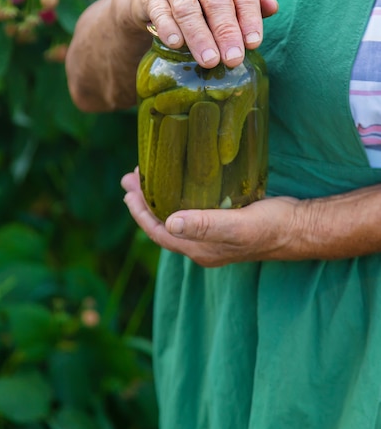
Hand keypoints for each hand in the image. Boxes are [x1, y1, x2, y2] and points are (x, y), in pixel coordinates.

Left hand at [121, 168, 303, 266]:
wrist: (300, 227)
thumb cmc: (270, 226)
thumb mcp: (237, 225)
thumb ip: (205, 225)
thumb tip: (170, 223)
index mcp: (200, 249)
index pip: (159, 233)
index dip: (141, 213)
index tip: (129, 190)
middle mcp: (202, 246)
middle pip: (163, 225)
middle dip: (144, 203)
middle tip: (130, 178)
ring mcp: (213, 236)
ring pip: (176, 218)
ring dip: (159, 199)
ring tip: (146, 179)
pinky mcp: (224, 224)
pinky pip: (192, 212)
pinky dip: (178, 198)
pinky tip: (179, 184)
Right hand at [131, 0, 277, 68]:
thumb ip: (249, 0)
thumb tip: (273, 7)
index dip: (249, 18)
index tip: (253, 44)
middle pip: (216, 1)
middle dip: (226, 32)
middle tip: (233, 60)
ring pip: (188, 8)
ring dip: (200, 37)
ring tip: (209, 61)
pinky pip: (160, 11)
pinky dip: (168, 28)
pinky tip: (176, 44)